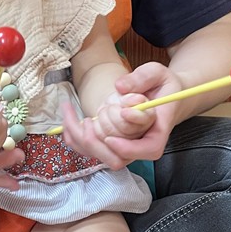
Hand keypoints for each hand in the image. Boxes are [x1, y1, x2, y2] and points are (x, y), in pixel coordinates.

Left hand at [60, 63, 182, 169]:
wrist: (160, 95)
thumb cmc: (162, 85)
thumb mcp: (158, 72)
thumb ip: (142, 77)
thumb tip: (120, 88)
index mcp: (158, 128)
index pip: (149, 149)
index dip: (129, 147)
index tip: (112, 135)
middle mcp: (141, 142)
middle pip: (118, 159)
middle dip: (97, 140)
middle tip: (88, 119)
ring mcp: (125, 145)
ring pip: (100, 155)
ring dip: (81, 137)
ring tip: (74, 113)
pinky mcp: (110, 142)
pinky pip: (89, 149)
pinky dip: (74, 136)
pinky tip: (69, 117)